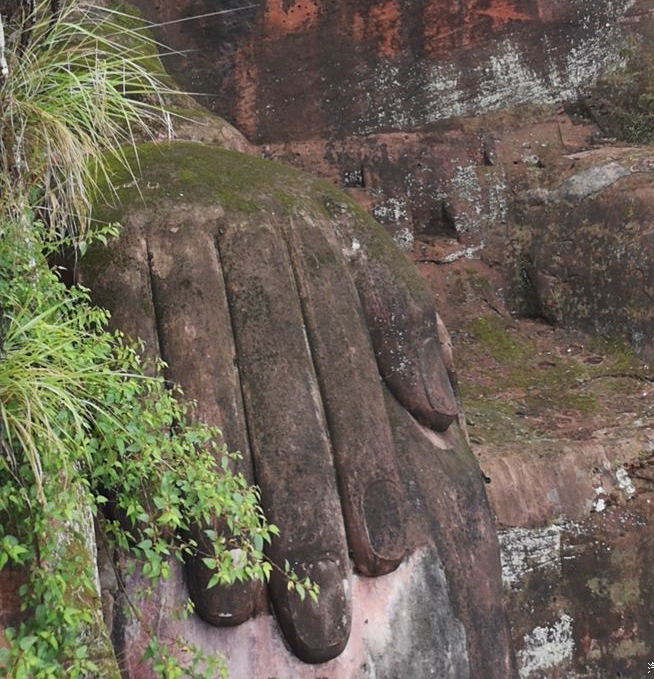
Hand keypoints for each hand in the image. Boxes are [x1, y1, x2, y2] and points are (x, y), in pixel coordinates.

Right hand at [83, 141, 514, 676]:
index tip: (388, 552)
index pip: (347, 361)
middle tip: (319, 608)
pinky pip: (126, 362)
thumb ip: (400, 318)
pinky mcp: (110, 260)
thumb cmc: (266, 219)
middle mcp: (248, 236)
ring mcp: (174, 245)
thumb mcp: (346, 240)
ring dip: (218, 490)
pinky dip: (141, 440)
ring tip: (238, 592)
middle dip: (301, 500)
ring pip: (203, 380)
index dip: (368, 458)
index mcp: (316, 235)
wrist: (160, 145)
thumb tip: (445, 411)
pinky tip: (159, 514)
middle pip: (280, 382)